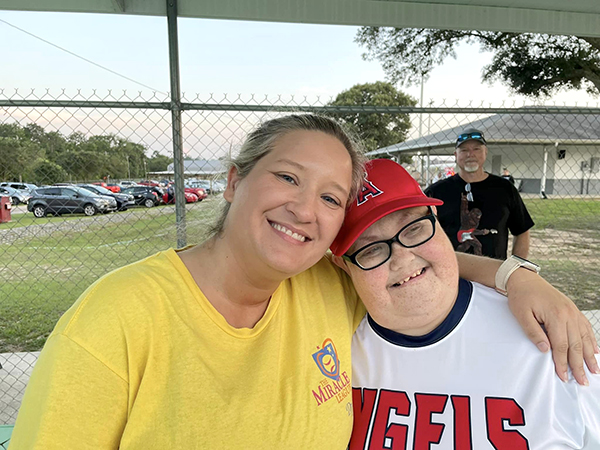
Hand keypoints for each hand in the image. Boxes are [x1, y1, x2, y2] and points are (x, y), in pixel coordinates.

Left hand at [506, 268, 599, 384]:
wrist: (524, 278)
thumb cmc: (521, 296)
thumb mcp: (521, 315)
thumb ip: (533, 333)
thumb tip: (546, 350)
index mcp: (555, 316)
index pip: (561, 346)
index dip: (563, 363)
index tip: (563, 377)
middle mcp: (568, 314)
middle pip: (576, 345)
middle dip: (579, 365)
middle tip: (583, 382)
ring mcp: (573, 311)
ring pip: (584, 338)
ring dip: (589, 356)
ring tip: (594, 371)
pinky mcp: (573, 309)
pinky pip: (585, 327)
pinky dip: (592, 340)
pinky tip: (595, 351)